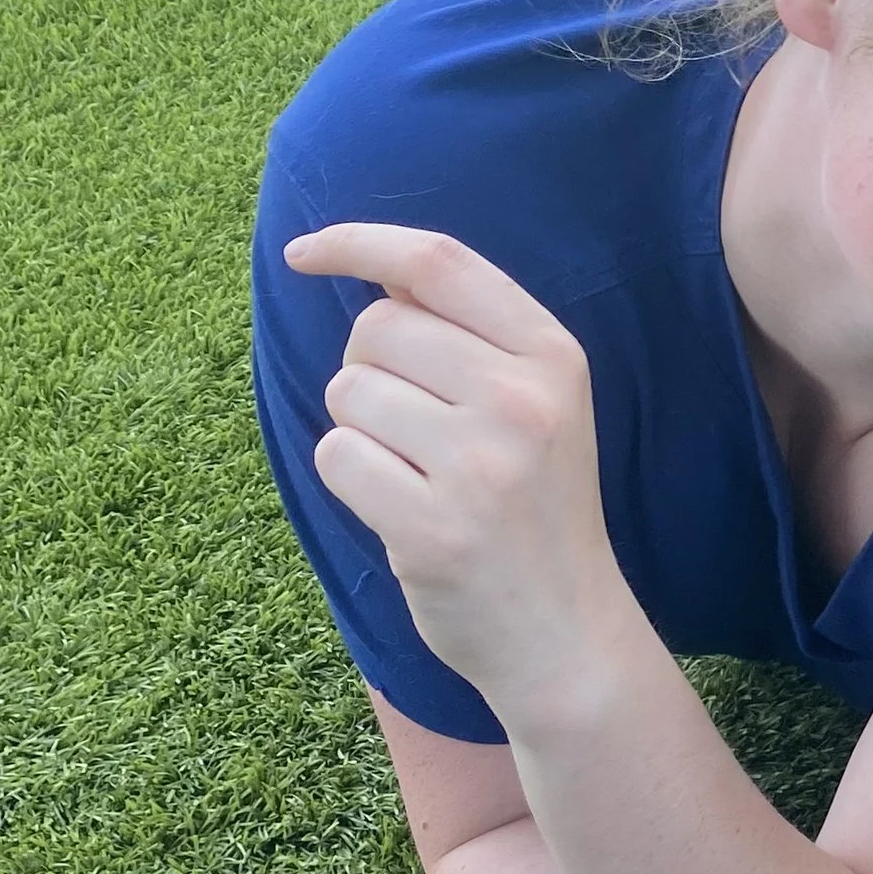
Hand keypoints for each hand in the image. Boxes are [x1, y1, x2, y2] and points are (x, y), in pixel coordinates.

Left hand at [283, 222, 635, 727]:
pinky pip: (336, 457)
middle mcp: (523, 401)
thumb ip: (470, 337)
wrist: (567, 631)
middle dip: (367, 368)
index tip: (305, 253)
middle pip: (378, 328)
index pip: (438, 263)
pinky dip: (350, 479)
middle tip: (412, 428)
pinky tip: (398, 509)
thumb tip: (374, 272)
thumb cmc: (534, 506)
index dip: (359, 242)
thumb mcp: (539, 406)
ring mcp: (481, 465)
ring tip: (414, 474)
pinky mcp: (433, 527)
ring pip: (349, 392)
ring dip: (360, 430)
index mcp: (554, 356)